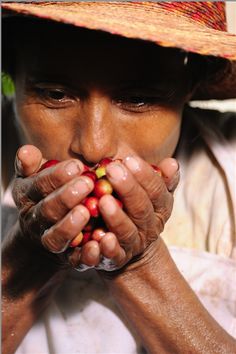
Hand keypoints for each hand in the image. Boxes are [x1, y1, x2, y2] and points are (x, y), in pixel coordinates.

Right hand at [12, 145, 94, 267]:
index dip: (56, 176)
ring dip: (70, 225)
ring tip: (87, 211)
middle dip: (66, 197)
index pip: (39, 185)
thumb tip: (26, 151)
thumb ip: (30, 164)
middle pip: (48, 210)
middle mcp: (36, 220)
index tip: (77, 165)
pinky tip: (98, 243)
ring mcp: (50, 240)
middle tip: (87, 183)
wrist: (41, 232)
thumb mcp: (33, 177)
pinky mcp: (67, 258)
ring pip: (57, 237)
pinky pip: (74, 259)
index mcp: (28, 196)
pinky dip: (85, 254)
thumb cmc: (44, 195)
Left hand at [70, 155, 179, 270]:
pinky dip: (107, 247)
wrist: (133, 249)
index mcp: (160, 209)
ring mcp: (133, 245)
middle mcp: (149, 228)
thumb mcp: (153, 196)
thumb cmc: (139, 211)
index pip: (157, 191)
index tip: (129, 159)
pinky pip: (113, 255)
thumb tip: (172, 163)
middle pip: (141, 209)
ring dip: (116, 217)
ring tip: (103, 200)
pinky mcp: (117, 259)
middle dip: (128, 188)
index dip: (144, 176)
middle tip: (112, 169)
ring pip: (127, 232)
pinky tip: (98, 237)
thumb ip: (162, 179)